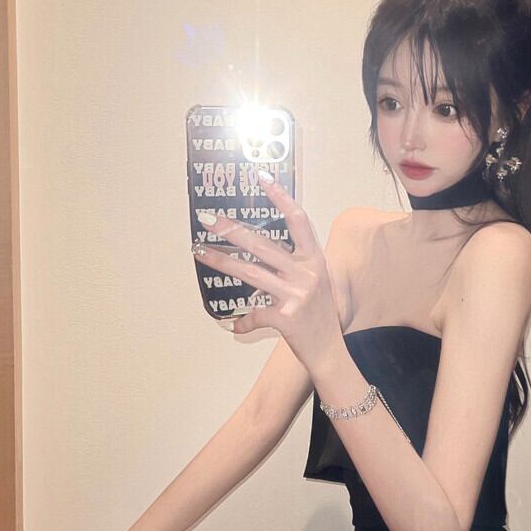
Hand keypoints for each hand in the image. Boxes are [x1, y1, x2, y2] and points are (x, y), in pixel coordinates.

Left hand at [193, 170, 344, 369]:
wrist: (330, 352)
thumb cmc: (320, 319)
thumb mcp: (315, 286)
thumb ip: (293, 269)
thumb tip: (259, 258)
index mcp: (315, 261)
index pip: (298, 221)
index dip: (281, 197)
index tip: (262, 178)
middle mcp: (306, 273)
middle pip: (263, 244)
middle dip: (232, 229)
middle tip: (209, 219)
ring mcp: (296, 294)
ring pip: (250, 272)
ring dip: (221, 261)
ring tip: (200, 252)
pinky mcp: (286, 316)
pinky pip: (255, 313)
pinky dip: (242, 320)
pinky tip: (233, 325)